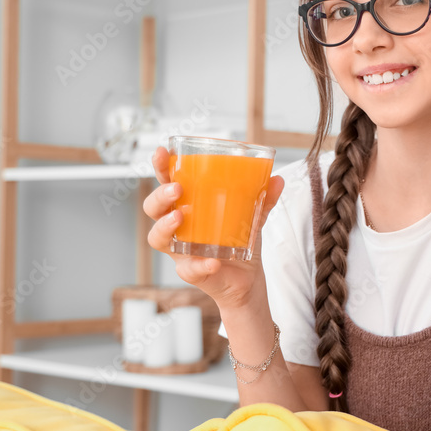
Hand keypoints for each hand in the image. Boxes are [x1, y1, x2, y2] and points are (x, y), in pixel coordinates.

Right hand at [143, 145, 284, 309]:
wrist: (248, 279)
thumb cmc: (240, 240)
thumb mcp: (254, 216)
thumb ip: (264, 198)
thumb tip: (277, 179)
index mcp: (187, 205)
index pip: (167, 181)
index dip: (161, 167)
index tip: (162, 152)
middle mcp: (176, 226)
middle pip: (153, 208)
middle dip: (159, 196)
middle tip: (177, 189)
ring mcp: (180, 250)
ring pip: (157, 238)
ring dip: (165, 226)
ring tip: (179, 218)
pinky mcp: (191, 272)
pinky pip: (189, 269)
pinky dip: (200, 264)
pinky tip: (213, 261)